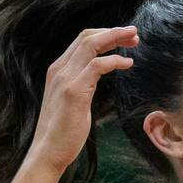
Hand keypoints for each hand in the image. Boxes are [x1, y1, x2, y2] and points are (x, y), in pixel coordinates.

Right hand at [26, 26, 139, 173]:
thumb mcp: (73, 100)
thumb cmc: (63, 131)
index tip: (124, 38)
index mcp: (58, 70)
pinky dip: (114, 60)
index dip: (104, 35)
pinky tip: (128, 64)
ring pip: (91, 45)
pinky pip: (97, 65)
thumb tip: (96, 77)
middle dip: (112, 32)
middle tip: (134, 33)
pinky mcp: (74, 91)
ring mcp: (65, 78)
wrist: (48, 151)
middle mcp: (59, 69)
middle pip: (87, 37)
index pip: (81, 41)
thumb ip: (82, 84)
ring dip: (115, 38)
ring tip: (135, 40)